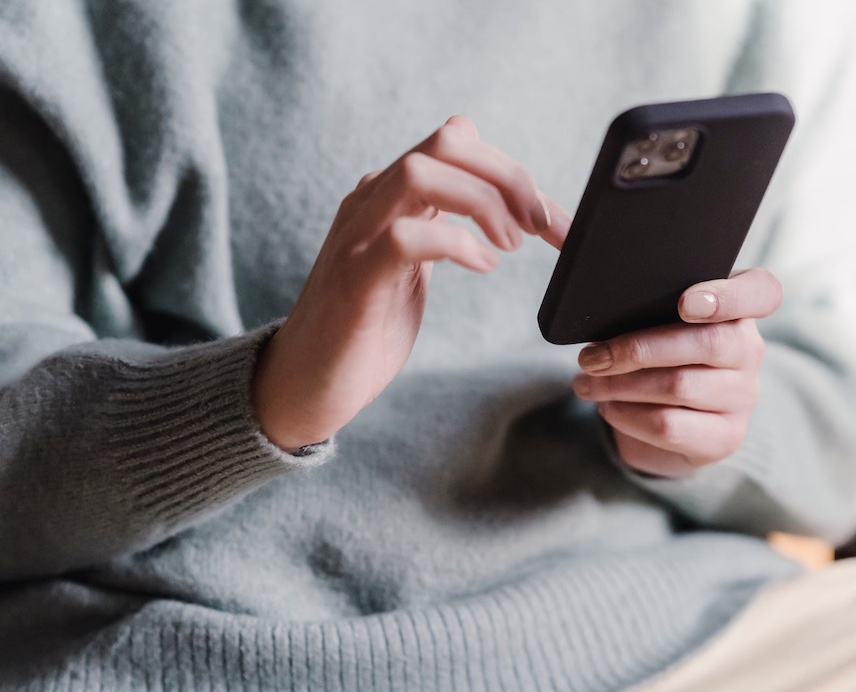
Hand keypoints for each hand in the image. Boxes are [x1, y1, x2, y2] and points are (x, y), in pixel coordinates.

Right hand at [253, 116, 570, 450]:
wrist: (303, 385)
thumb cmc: (363, 329)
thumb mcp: (412, 265)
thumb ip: (442, 222)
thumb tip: (495, 191)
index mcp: (388, 196)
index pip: (457, 142)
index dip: (513, 171)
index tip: (552, 220)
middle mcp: (370, 203)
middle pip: (446, 142)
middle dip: (508, 177)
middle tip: (540, 226)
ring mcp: (358, 237)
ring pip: (421, 172)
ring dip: (483, 202)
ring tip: (508, 246)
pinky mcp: (355, 280)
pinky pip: (405, 237)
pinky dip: (455, 244)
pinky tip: (481, 266)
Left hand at [572, 268, 781, 476]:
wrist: (671, 425)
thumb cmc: (654, 355)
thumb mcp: (645, 315)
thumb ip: (619, 279)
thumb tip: (556, 230)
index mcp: (738, 308)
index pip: (763, 291)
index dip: (729, 295)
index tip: (687, 301)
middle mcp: (749, 350)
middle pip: (706, 342)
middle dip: (636, 348)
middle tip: (589, 356)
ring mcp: (742, 397)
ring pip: (678, 386)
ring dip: (619, 384)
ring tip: (585, 380)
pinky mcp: (724, 438)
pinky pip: (669, 424)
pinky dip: (626, 414)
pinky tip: (607, 406)